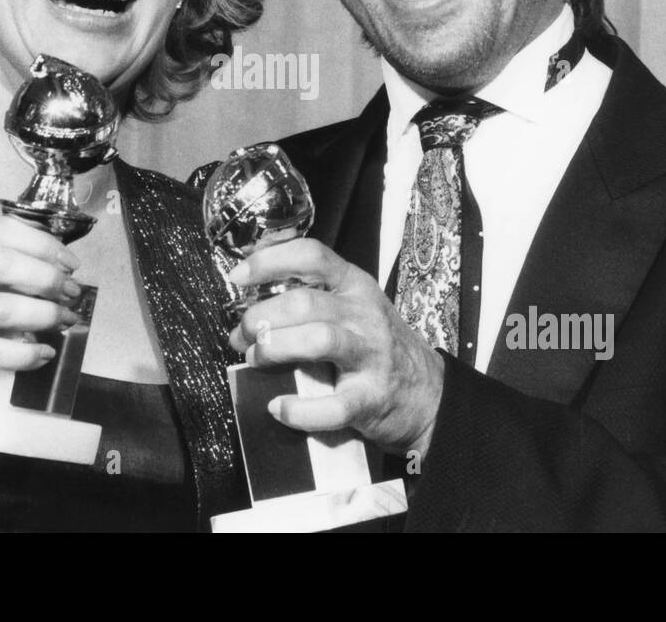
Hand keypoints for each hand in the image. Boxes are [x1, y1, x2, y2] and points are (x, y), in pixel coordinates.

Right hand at [0, 214, 82, 391]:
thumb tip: (56, 267)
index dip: (42, 244)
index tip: (69, 261)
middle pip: (2, 264)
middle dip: (46, 278)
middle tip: (70, 292)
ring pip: (1, 307)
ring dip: (44, 315)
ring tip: (64, 320)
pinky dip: (25, 353)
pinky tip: (43, 352)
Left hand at [227, 239, 443, 455]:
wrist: (427, 393)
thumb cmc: (374, 345)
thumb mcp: (351, 304)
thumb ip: (310, 293)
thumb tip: (247, 298)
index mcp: (355, 285)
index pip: (312, 255)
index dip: (269, 262)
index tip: (238, 278)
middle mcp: (364, 315)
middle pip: (305, 303)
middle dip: (263, 317)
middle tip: (244, 334)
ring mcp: (371, 356)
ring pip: (319, 340)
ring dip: (276, 349)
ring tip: (255, 360)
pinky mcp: (371, 399)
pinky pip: (332, 406)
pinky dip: (298, 410)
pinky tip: (278, 408)